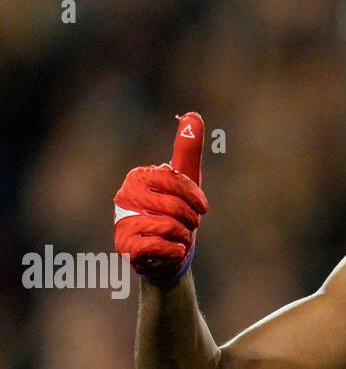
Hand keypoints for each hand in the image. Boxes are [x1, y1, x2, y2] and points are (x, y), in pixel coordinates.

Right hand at [114, 112, 206, 282]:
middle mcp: (124, 196)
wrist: (167, 253)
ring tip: (178, 237)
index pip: (173, 180)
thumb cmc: (176, 213)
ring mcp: (121, 222)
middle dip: (190, 220)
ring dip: (183, 236)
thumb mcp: (185, 181)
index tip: (202, 208)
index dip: (194, 197)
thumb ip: (188, 150)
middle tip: (189, 225)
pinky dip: (173, 251)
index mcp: (138, 177)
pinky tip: (172, 250)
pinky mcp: (124, 247)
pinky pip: (158, 247)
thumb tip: (194, 115)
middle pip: (173, 207)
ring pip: (168, 227)